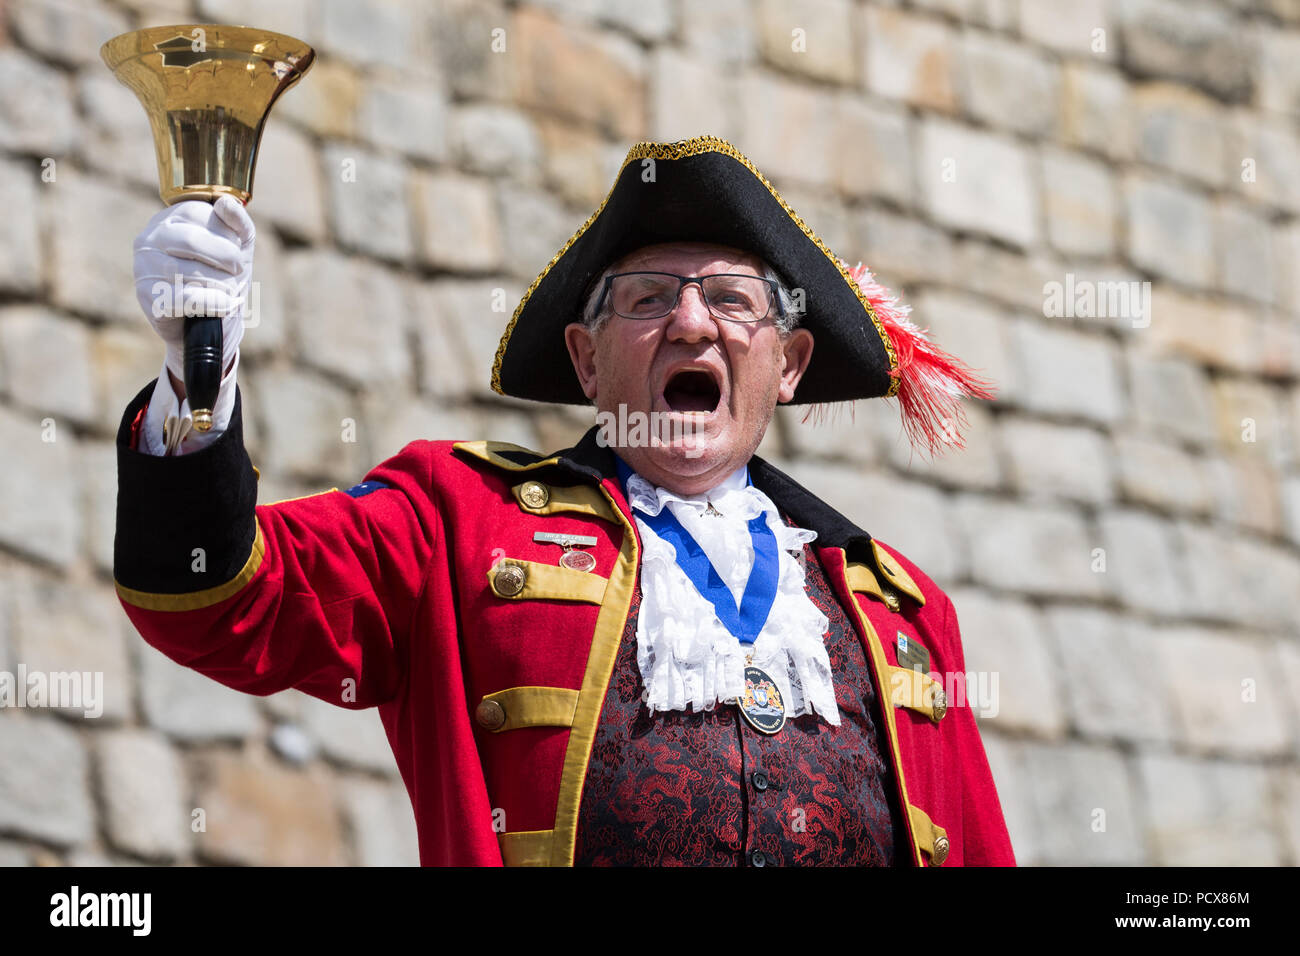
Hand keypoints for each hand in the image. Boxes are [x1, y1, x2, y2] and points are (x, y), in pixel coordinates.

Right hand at [133, 195, 254, 387]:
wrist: (212, 324)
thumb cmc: (224, 278)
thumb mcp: (239, 248)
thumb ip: (239, 224)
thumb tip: (225, 203)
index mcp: (169, 219)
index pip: (198, 212)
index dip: (226, 235)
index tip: (237, 256)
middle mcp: (149, 239)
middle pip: (191, 240)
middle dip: (226, 259)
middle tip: (237, 273)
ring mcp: (144, 268)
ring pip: (189, 270)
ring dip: (222, 284)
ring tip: (229, 292)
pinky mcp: (147, 297)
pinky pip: (187, 298)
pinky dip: (214, 302)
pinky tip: (223, 305)